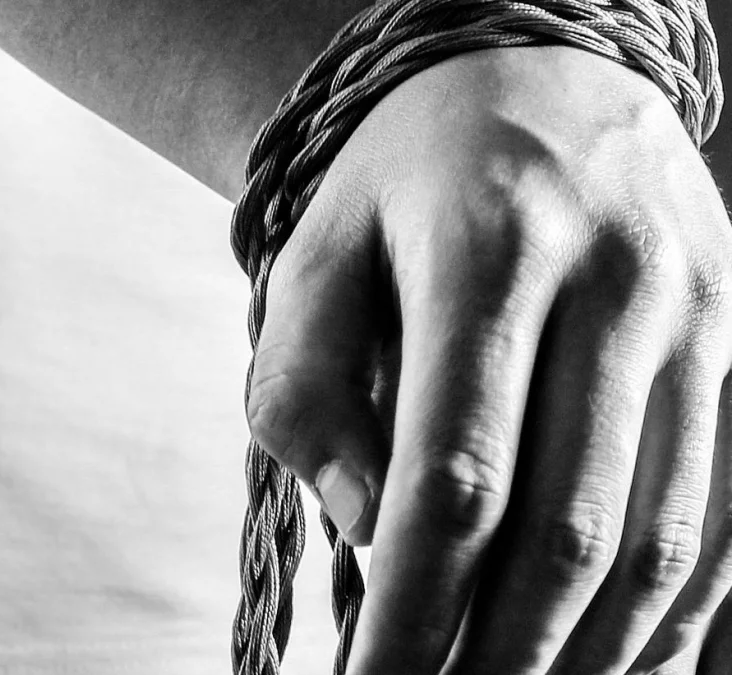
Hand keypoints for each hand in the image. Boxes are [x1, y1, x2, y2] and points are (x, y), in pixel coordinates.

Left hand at [246, 45, 731, 673]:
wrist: (540, 77)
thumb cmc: (405, 183)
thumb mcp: (318, 255)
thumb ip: (310, 387)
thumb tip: (371, 531)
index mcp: (491, 246)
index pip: (456, 475)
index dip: (415, 608)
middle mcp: (619, 280)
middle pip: (567, 527)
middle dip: (499, 653)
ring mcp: (701, 314)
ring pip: (660, 538)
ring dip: (587, 653)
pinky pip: (721, 509)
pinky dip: (670, 611)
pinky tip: (612, 659)